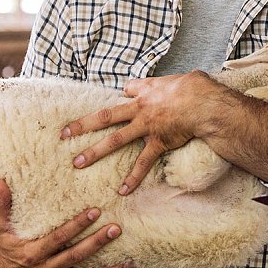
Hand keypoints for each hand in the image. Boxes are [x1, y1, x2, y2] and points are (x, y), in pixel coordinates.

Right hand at [0, 179, 129, 267]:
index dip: (77, 225)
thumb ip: (2, 205)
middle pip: (76, 255)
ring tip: (128, 260)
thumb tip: (0, 181)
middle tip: (116, 229)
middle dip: (97, 242)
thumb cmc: (1, 245)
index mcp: (33, 253)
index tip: (95, 211)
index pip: (59, 237)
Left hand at [62, 71, 221, 194]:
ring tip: (78, 163)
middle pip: (106, 116)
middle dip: (83, 125)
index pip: (130, 89)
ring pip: (115, 140)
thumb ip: (178, 81)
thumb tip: (190, 77)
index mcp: (146, 92)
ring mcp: (146, 127)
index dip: (127, 91)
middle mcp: (140, 110)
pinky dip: (133, 178)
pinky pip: (143, 163)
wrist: (203, 104)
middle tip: (64, 133)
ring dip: (95, 152)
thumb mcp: (183, 77)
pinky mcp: (158, 143)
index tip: (123, 94)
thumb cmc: (196, 88)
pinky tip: (123, 190)